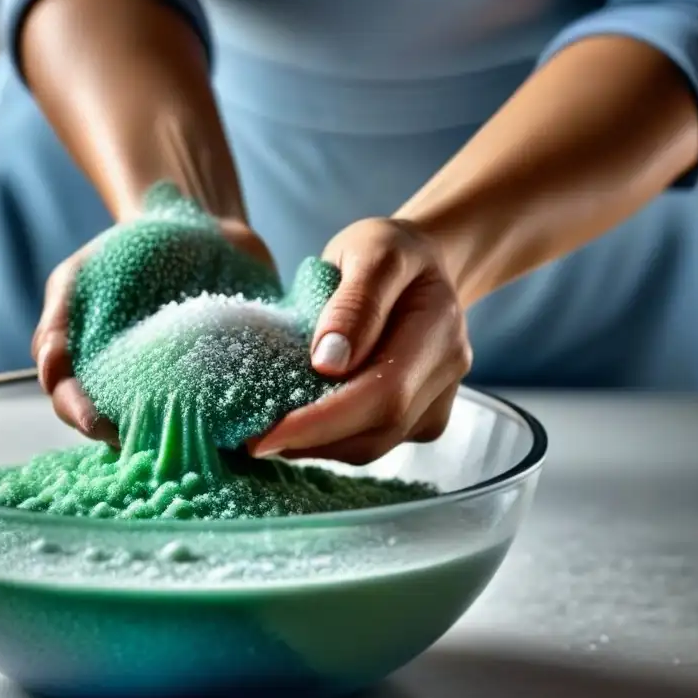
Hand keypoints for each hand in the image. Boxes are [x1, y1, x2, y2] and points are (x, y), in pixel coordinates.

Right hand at [32, 219, 274, 443]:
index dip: (84, 420)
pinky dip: (248, 418)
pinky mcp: (234, 381)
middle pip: (134, 433)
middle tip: (154, 440)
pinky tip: (252, 416)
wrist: (194, 226)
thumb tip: (48, 371)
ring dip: (197, 441)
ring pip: (188, 431)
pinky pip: (240, 408)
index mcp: (97, 377)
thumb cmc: (125, 253)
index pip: (80, 410)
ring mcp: (188, 391)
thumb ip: (57, 323)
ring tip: (203, 439)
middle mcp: (141, 394)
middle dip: (142, 441)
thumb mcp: (78, 277)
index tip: (97, 423)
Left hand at [249, 218, 471, 464]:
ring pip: (373, 445)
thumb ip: (354, 303)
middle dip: (311, 441)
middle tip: (252, 439)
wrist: (420, 263)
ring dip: (316, 446)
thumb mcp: (369, 252)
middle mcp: (446, 370)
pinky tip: (299, 427)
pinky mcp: (422, 417)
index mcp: (437, 327)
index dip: (323, 421)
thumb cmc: (388, 250)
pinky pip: (373, 441)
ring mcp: (438, 398)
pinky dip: (331, 441)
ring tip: (267, 433)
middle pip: (379, 429)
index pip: (383, 393)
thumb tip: (328, 363)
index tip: (264, 435)